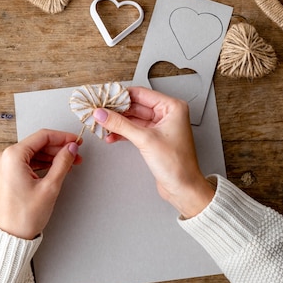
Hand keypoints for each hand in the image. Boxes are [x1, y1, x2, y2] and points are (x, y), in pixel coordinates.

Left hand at [0, 129, 81, 239]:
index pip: (42, 136)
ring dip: (49, 157)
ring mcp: (1, 167)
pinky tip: (52, 169)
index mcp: (12, 156)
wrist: (8, 238)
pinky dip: (39, 164)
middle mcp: (3, 158)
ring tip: (68, 163)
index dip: (62, 137)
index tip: (76, 141)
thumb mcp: (50, 187)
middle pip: (36, 145)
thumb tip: (71, 149)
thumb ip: (62, 163)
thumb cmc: (23, 217)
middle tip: (75, 154)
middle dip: (57, 148)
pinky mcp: (2, 176)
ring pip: (30, 154)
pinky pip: (23, 164)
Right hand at [93, 87, 213, 217]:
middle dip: (116, 110)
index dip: (120, 95)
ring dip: (117, 122)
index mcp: (172, 107)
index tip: (104, 97)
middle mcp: (167, 114)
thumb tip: (103, 114)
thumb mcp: (145, 140)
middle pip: (135, 105)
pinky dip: (122, 132)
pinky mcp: (153, 138)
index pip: (141, 94)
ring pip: (133, 118)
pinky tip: (111, 135)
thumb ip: (121, 124)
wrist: (183, 188)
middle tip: (99, 111)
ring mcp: (160, 127)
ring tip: (102, 124)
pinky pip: (134, 130)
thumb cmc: (177, 165)